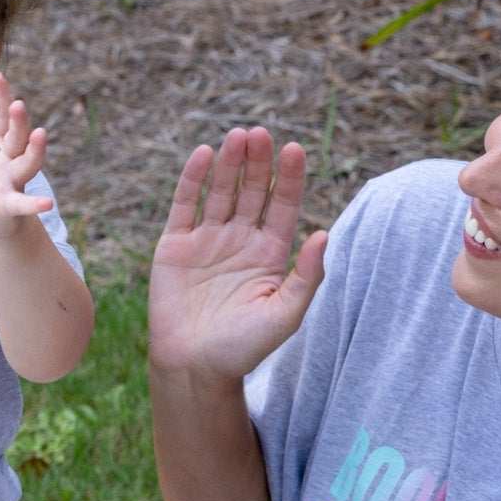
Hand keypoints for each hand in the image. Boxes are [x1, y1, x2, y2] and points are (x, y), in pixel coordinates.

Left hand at [0, 73, 53, 244]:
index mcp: (2, 147)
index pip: (3, 119)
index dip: (2, 99)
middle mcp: (12, 161)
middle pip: (17, 137)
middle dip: (18, 121)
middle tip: (18, 103)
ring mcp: (14, 182)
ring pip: (27, 164)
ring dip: (34, 150)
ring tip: (41, 134)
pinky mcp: (12, 205)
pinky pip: (24, 204)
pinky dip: (36, 204)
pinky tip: (48, 204)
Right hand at [149, 127, 326, 379]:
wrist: (194, 367)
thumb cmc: (244, 348)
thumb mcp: (285, 315)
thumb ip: (306, 276)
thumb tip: (325, 234)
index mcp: (269, 254)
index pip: (282, 206)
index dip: (289, 178)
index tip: (295, 150)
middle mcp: (240, 241)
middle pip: (252, 191)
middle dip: (257, 163)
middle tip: (260, 133)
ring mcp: (207, 240)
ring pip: (220, 191)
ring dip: (228, 163)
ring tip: (237, 136)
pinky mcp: (175, 245)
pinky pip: (185, 205)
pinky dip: (192, 179)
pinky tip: (204, 154)